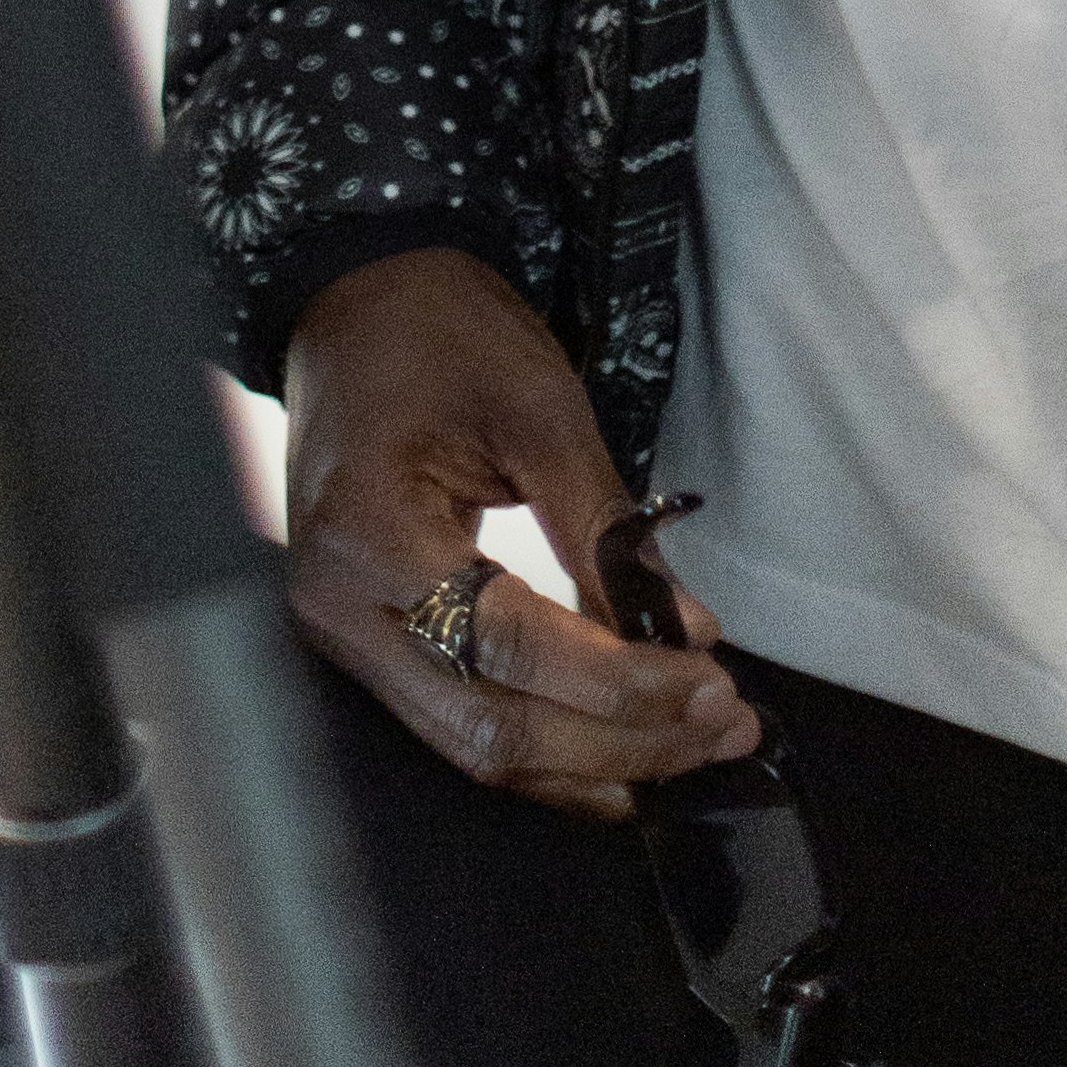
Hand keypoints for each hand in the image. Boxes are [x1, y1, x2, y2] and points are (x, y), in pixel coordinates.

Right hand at [280, 248, 754, 816]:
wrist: (355, 306)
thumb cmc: (440, 334)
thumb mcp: (537, 406)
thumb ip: (606, 529)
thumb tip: (689, 636)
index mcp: (366, 531)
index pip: (507, 643)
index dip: (618, 682)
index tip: (713, 683)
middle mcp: (341, 608)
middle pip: (491, 724)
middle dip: (620, 741)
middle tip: (725, 725)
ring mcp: (348, 636)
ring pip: (481, 745)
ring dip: (598, 761)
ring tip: (698, 744)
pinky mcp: (373, 646)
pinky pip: (467, 724)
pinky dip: (554, 751)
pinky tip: (627, 759)